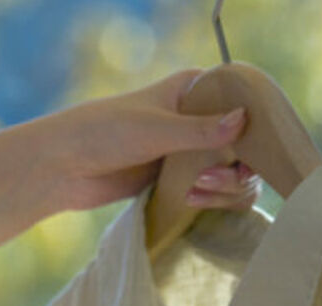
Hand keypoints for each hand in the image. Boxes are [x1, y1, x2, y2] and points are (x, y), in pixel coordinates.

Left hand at [34, 72, 260, 214]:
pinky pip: (212, 192)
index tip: (249, 154)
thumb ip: (201, 130)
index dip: (256, 130)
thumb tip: (243, 121)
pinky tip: (189, 200)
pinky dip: (210, 200)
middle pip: (246, 148)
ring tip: (194, 193)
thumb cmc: (105, 133)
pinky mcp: (180, 179)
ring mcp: (191, 150)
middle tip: (208, 181)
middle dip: (236, 170)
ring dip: (223, 189)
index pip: (245, 104)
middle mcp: (199, 117)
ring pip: (232, 175)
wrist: (66, 166)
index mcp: (195, 90)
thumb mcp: (156, 130)